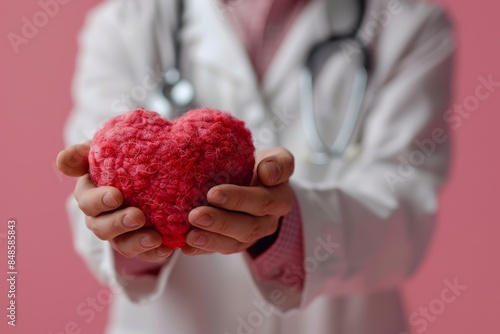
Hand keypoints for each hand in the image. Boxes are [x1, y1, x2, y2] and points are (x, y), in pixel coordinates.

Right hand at [57, 142, 173, 261]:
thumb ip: (84, 153)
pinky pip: (145, 254)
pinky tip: (167, 248)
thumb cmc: (121, 158)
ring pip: (123, 245)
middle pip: (102, 228)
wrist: (148, 171)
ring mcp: (119, 234)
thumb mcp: (104, 150)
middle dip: (118, 224)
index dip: (99, 201)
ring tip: (155, 238)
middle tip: (138, 217)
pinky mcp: (139, 243)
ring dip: (137, 243)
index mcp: (90, 195)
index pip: (88, 202)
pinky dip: (154, 253)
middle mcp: (100, 218)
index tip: (117, 196)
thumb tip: (62, 161)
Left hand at [182, 147, 294, 255]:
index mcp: (279, 197)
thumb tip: (267, 172)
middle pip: (249, 226)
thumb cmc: (258, 165)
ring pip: (236, 242)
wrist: (251, 180)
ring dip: (212, 239)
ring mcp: (253, 234)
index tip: (213, 193)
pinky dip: (203, 250)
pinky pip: (221, 249)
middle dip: (221, 222)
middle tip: (196, 215)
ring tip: (191, 235)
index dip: (240, 199)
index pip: (264, 200)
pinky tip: (187, 247)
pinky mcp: (236, 243)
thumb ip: (277, 162)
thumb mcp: (273, 157)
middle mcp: (269, 219)